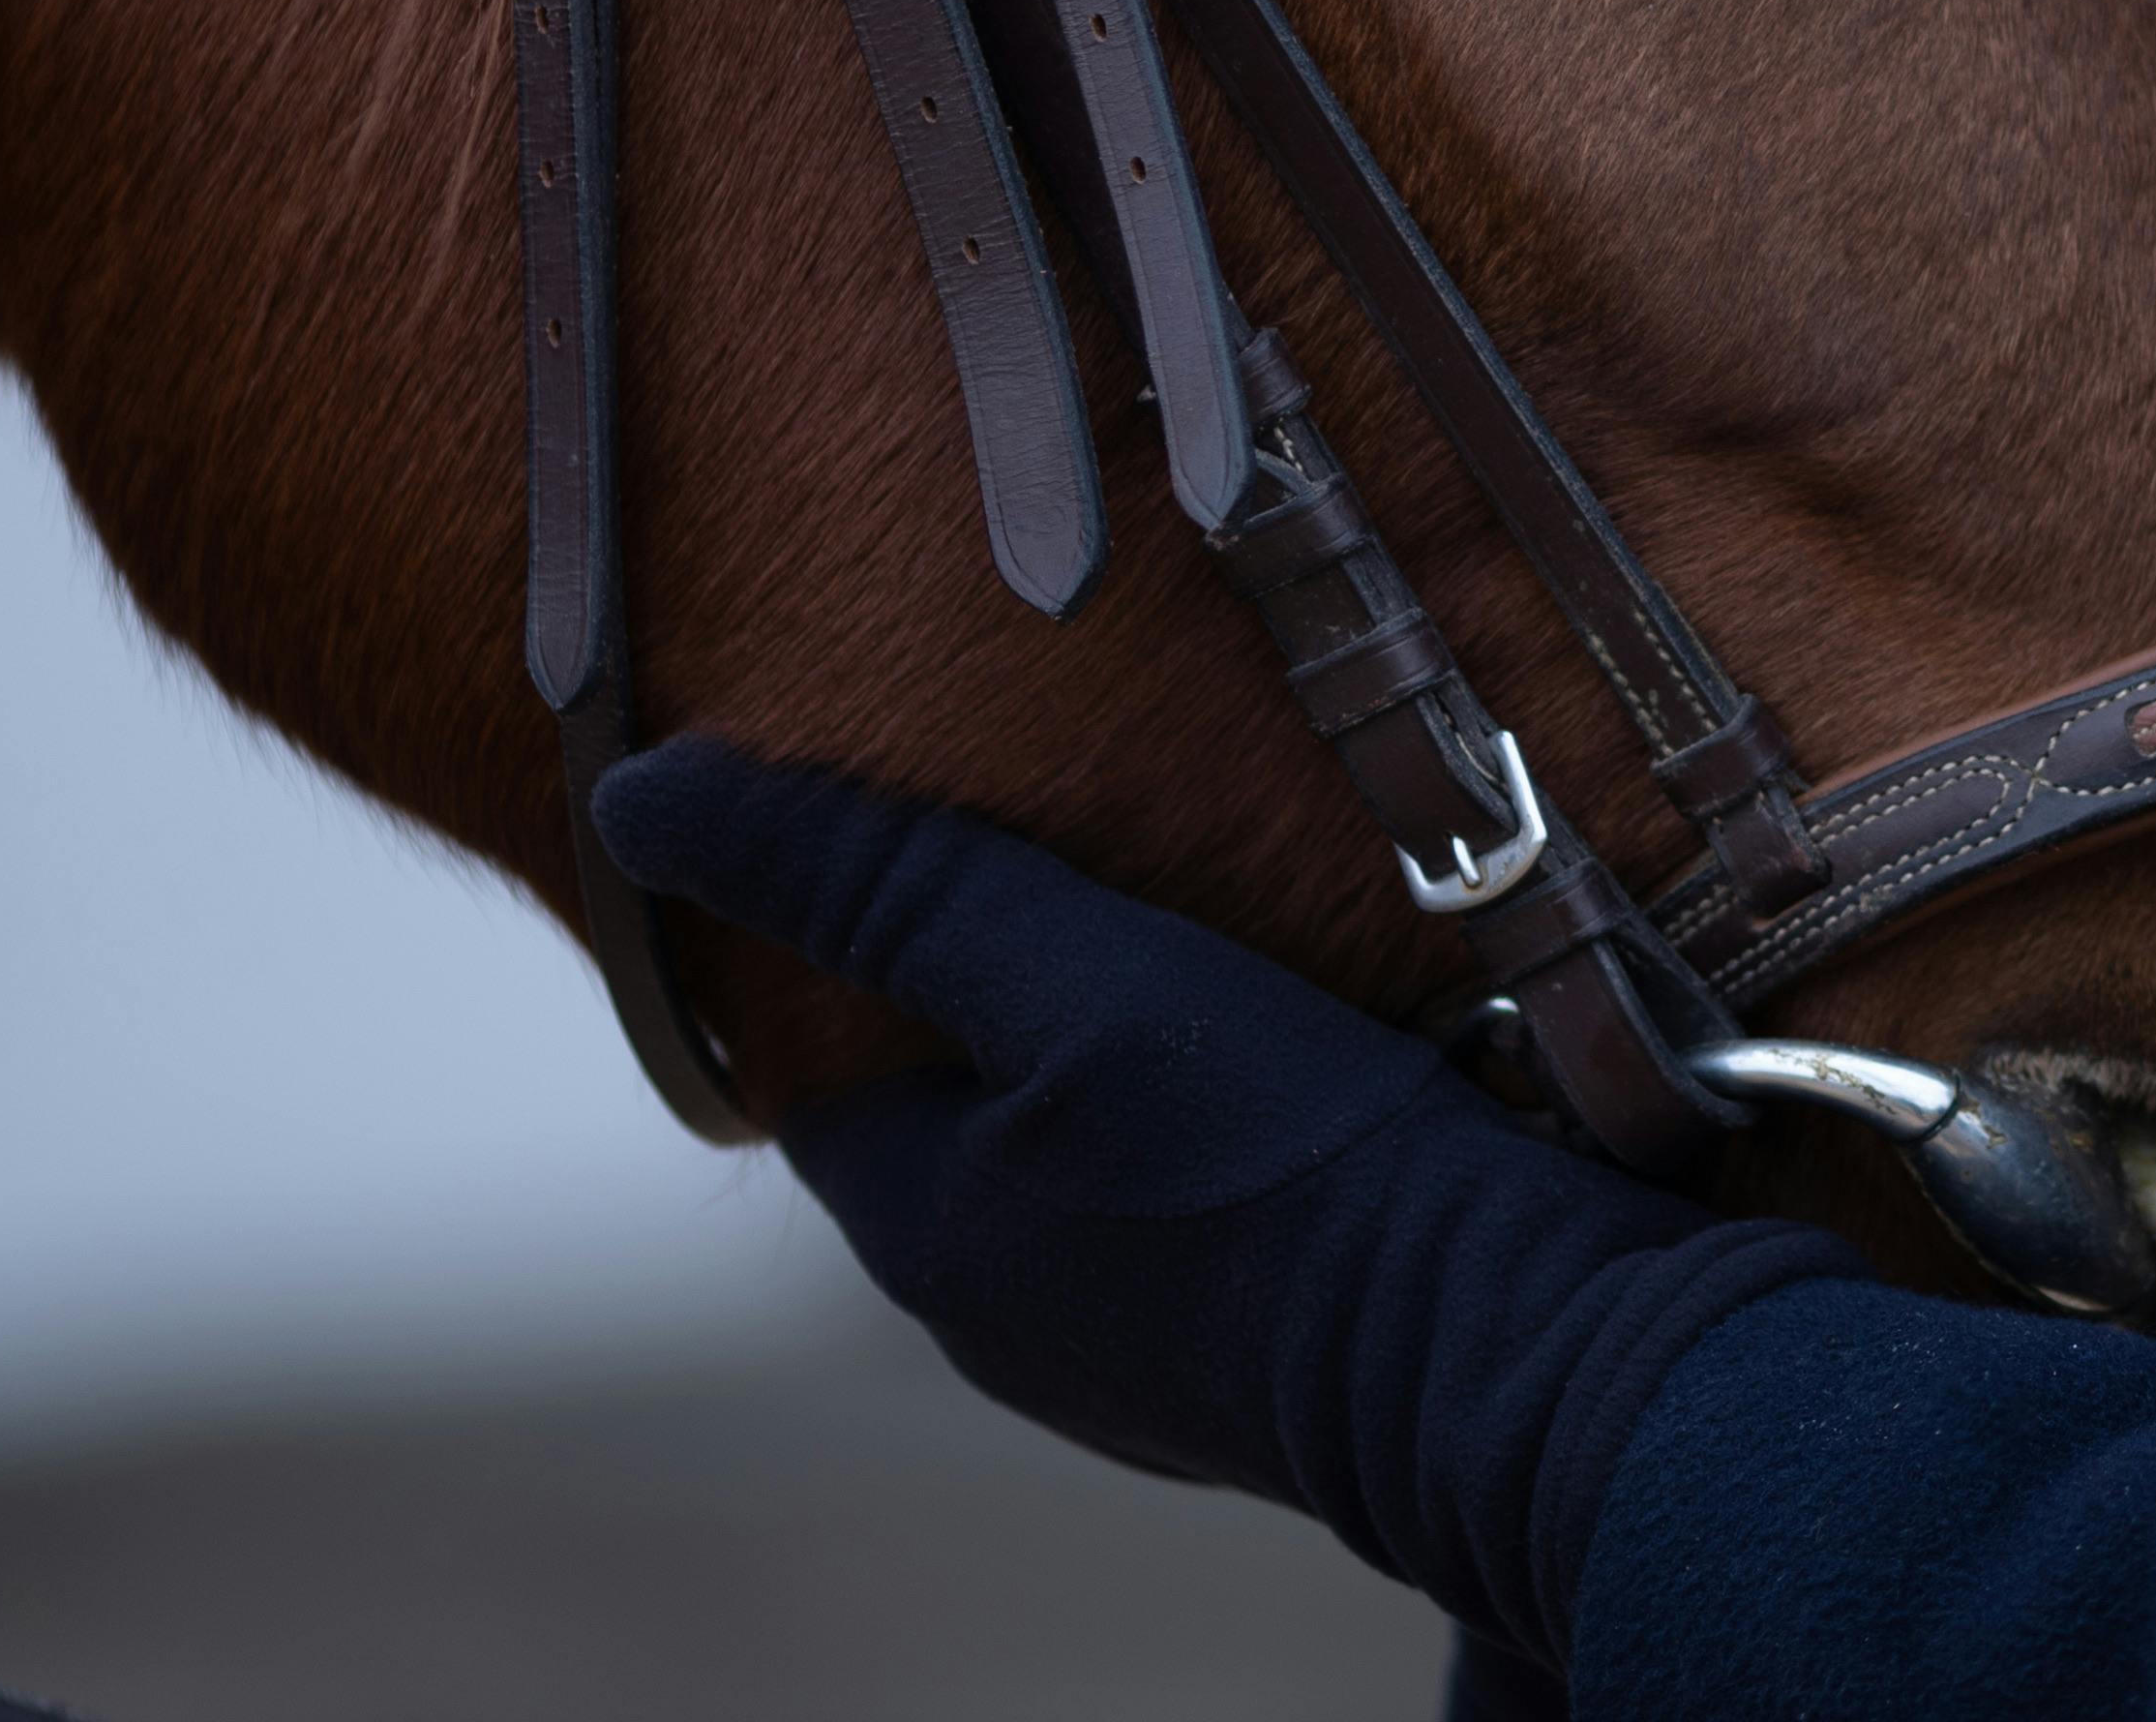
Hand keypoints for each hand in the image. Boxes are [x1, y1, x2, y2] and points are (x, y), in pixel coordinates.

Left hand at [595, 740, 1855, 1660]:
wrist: (1517, 1357)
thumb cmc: (1279, 1159)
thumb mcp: (1071, 974)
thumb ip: (879, 882)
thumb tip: (638, 794)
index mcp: (925, 1235)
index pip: (820, 1070)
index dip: (848, 944)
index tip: (918, 833)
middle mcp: (1008, 1323)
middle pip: (953, 1122)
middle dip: (992, 1006)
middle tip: (1083, 866)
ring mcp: (1136, 1361)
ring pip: (1080, 1176)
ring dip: (1116, 1076)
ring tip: (1207, 951)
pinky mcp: (1258, 1363)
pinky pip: (1195, 1223)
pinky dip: (1217, 1141)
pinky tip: (1305, 1070)